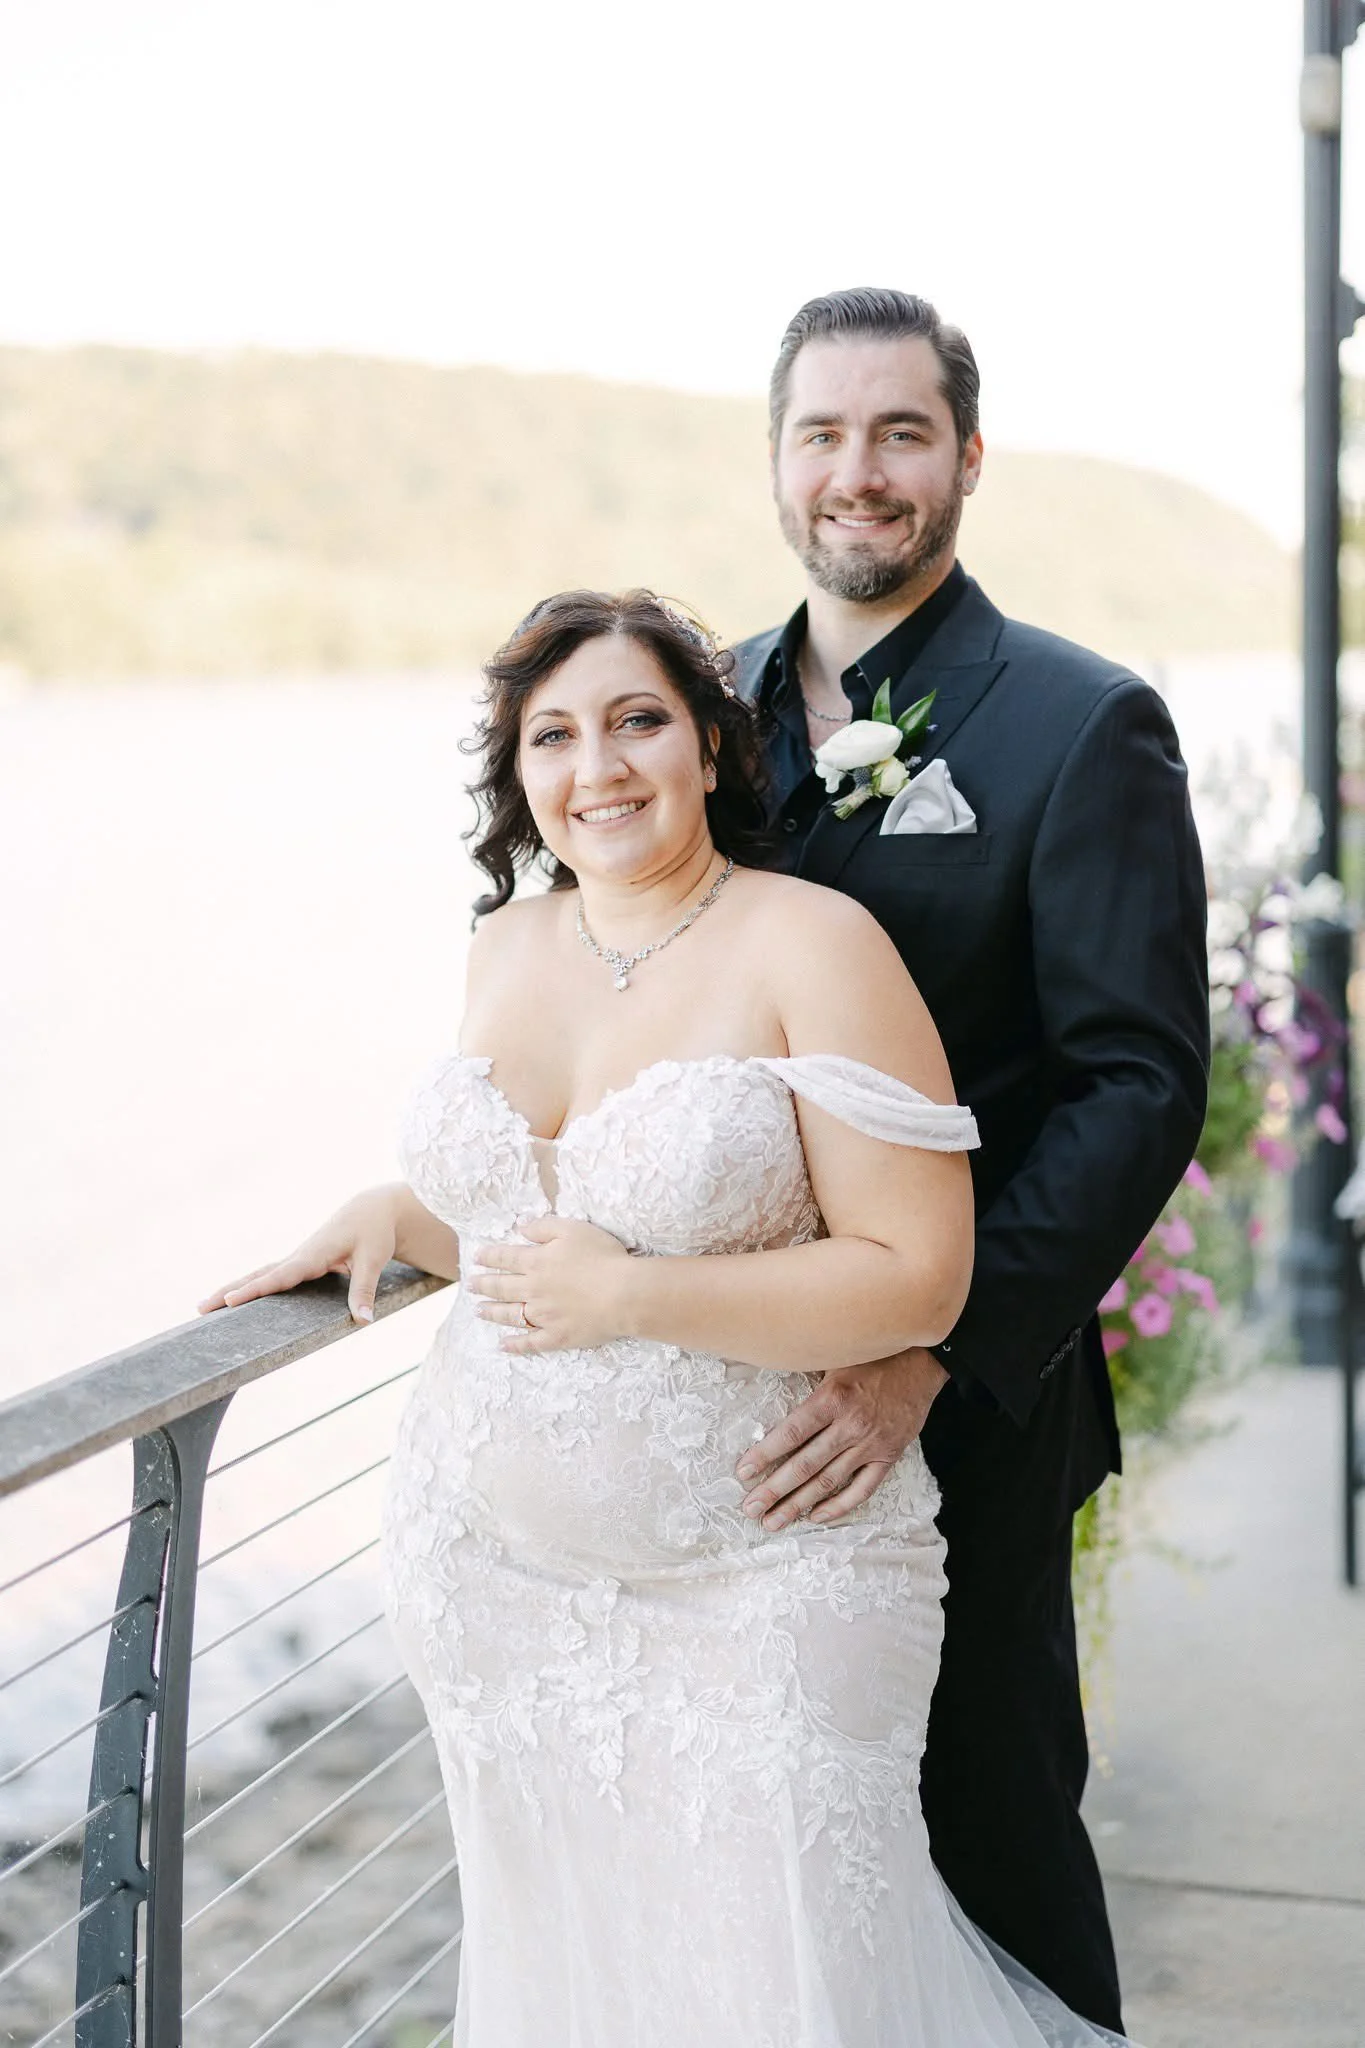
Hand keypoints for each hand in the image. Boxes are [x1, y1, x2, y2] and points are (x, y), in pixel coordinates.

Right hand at [197, 1187, 400, 1324]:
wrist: (372, 1210)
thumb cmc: (373, 1233)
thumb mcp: (373, 1260)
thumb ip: (364, 1290)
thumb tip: (363, 1321)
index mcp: (313, 1255)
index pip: (279, 1277)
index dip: (255, 1290)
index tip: (230, 1301)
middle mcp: (299, 1257)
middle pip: (258, 1276)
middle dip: (229, 1291)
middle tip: (201, 1308)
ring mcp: (297, 1259)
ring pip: (259, 1275)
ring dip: (233, 1288)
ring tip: (204, 1306)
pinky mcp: (300, 1263)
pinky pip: (269, 1276)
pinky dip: (250, 1287)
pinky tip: (235, 1300)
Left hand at [467, 1217, 632, 1351]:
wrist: (623, 1294)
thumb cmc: (602, 1256)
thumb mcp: (573, 1228)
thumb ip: (543, 1227)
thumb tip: (521, 1228)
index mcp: (536, 1262)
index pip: (505, 1258)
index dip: (489, 1257)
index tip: (476, 1258)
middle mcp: (533, 1289)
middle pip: (501, 1287)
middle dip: (483, 1285)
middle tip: (470, 1285)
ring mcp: (543, 1315)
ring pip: (509, 1314)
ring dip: (491, 1312)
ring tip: (478, 1311)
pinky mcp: (556, 1336)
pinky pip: (530, 1343)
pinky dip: (515, 1345)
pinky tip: (503, 1346)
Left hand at [734, 1346, 949, 1531]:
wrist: (922, 1362)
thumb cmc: (872, 1355)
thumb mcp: (833, 1354)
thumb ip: (803, 1370)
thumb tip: (765, 1367)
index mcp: (833, 1398)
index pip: (792, 1433)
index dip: (765, 1454)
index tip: (743, 1473)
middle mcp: (851, 1425)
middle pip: (805, 1464)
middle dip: (774, 1489)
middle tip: (751, 1509)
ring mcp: (871, 1444)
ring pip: (829, 1481)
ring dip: (799, 1504)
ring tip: (774, 1521)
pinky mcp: (888, 1456)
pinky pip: (862, 1489)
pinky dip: (839, 1506)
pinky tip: (816, 1517)